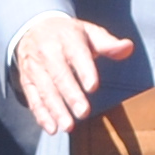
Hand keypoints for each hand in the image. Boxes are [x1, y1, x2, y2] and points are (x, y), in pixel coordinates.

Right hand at [11, 13, 136, 134]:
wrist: (32, 26)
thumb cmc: (67, 34)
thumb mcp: (88, 32)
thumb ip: (108, 43)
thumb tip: (128, 47)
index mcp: (67, 38)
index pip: (77, 54)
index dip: (84, 70)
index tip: (93, 87)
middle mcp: (48, 52)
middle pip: (59, 75)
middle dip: (71, 95)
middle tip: (83, 112)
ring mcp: (35, 67)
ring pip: (45, 90)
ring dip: (55, 109)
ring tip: (68, 126)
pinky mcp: (26, 80)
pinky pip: (33, 98)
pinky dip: (41, 115)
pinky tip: (52, 128)